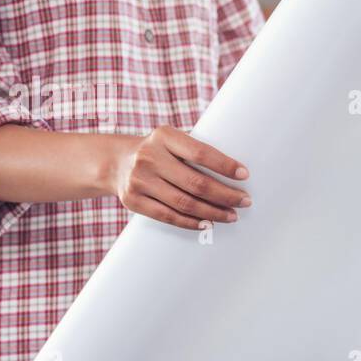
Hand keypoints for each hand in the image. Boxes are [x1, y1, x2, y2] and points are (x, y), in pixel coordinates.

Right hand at [108, 126, 250, 229]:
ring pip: (184, 203)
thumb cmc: (158, 152)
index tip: (245, 175)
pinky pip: (169, 216)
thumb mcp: (171, 141)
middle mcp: (149, 157)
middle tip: (244, 201)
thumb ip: (195, 151)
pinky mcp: (133, 201)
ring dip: (213, 212)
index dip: (225, 165)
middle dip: (225, 195)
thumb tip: (236, 172)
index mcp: (164, 136)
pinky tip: (209, 223)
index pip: (200, 153)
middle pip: (196, 183)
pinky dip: (192, 223)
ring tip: (232, 215)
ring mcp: (139, 180)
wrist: (116, 162)